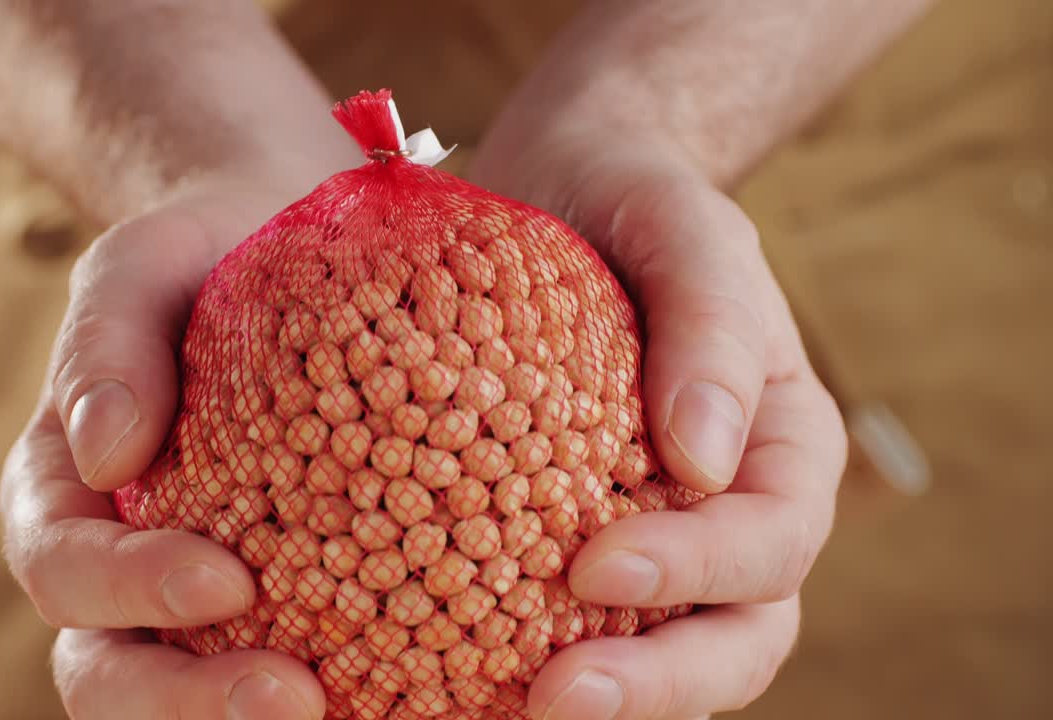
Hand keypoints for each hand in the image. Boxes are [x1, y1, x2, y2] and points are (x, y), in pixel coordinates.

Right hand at [0, 173, 349, 718]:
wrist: (273, 248)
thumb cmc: (199, 257)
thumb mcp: (143, 268)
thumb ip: (106, 345)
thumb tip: (105, 455)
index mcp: (65, 493)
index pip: (63, 567)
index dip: (129, 591)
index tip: (229, 580)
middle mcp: (117, 561)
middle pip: (112, 671)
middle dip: (187, 705)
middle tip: (293, 701)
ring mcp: (196, 587)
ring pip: (195, 688)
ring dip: (252, 717)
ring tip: (347, 716)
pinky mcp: (289, 587)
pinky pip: (301, 655)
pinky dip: (348, 688)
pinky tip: (421, 691)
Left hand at [470, 106, 846, 718]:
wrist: (570, 187)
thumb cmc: (636, 200)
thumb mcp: (681, 227)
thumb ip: (710, 322)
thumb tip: (708, 459)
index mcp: (778, 447)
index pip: (769, 541)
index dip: (698, 573)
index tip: (597, 566)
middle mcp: (729, 511)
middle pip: (733, 636)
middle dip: (657, 684)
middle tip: (555, 699)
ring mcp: (653, 533)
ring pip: (656, 652)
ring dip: (600, 696)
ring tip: (504, 709)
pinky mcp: (567, 534)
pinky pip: (560, 616)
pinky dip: (518, 655)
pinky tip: (446, 669)